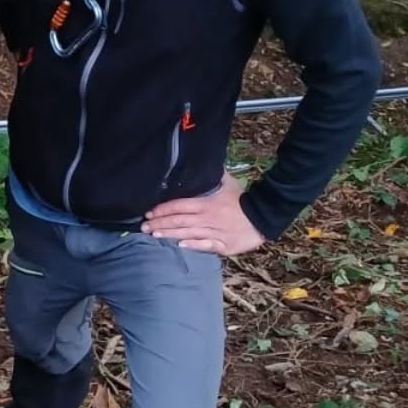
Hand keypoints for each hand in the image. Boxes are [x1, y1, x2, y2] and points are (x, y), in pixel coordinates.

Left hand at [142, 170, 265, 255]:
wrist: (264, 216)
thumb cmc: (242, 199)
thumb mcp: (227, 183)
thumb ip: (212, 176)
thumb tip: (201, 162)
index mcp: (207, 203)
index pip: (179, 206)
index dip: (163, 209)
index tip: (149, 213)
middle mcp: (208, 218)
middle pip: (179, 221)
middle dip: (160, 223)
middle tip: (144, 227)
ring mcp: (215, 233)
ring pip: (188, 233)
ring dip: (169, 234)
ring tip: (154, 235)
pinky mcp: (223, 245)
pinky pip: (206, 246)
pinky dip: (193, 245)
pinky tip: (180, 245)